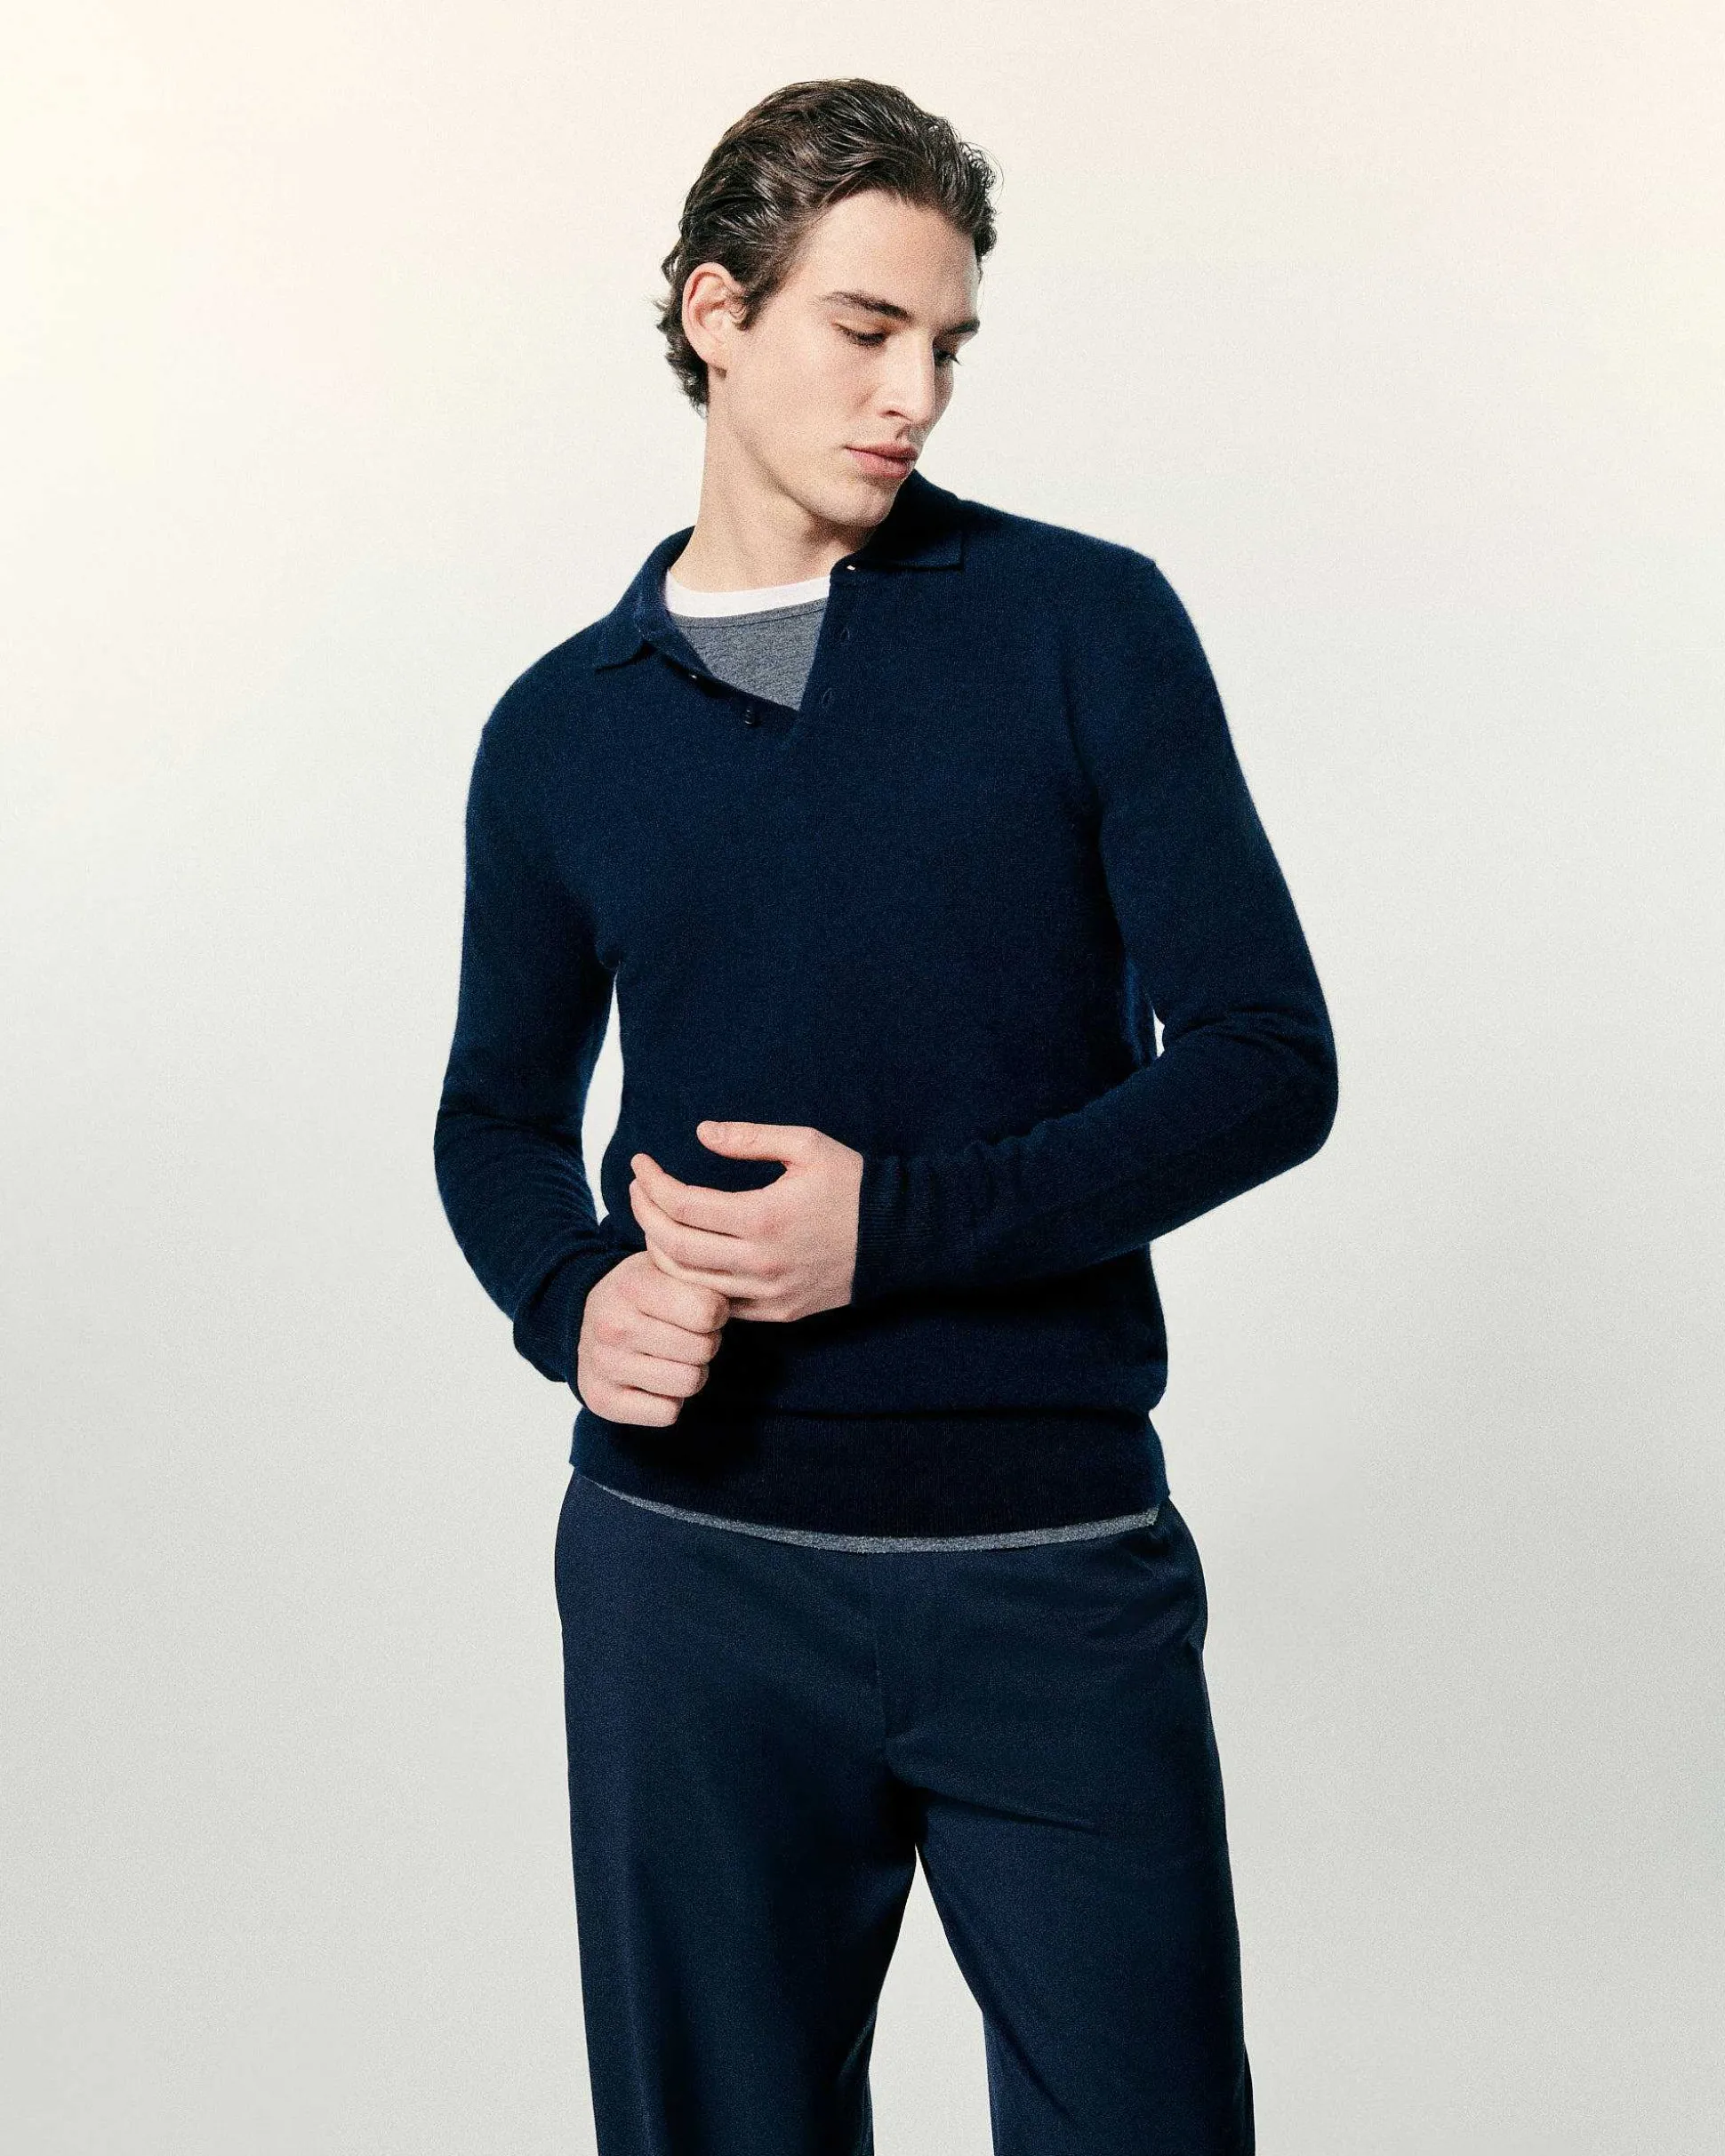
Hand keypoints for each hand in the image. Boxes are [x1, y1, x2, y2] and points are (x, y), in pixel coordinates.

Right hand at [575, 1251, 728, 1425]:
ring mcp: (603, 1364)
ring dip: (691, 1372)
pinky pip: (666, 1413)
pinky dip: (670, 1400)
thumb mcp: (668, 1266)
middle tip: (687, 1335)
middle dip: (706, 1343)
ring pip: (688, 1383)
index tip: (705, 1309)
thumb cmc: (645, 1291)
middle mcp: (612, 1325)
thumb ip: (702, 1273)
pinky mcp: (599, 1399)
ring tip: (673, 1355)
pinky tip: (655, 1379)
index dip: (717, 1313)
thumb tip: (743, 1288)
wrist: (589, 1316)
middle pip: (703, 1350)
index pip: (708, 1313)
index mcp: (632, 1285)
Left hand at [628, 1121, 863, 1321]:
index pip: (681, 1206)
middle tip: (637, 1189)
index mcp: (763, 1218)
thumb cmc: (853, 1184)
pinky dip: (692, 1281)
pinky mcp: (777, 1312)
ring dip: (660, 1251)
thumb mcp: (806, 1145)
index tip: (639, 1164)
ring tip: (654, 1220)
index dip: (651, 1183)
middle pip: (674, 1247)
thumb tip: (701, 1132)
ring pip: (689, 1282)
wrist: (900, 1237)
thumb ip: (750, 1138)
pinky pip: (718, 1304)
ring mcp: (767, 1293)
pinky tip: (686, 1255)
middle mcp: (760, 1262)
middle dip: (644, 1215)